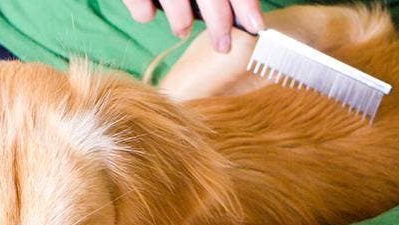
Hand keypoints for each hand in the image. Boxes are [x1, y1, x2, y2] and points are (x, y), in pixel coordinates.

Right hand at [121, 0, 264, 52]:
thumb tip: (244, 10)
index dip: (246, 5)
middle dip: (219, 25)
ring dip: (181, 22)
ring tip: (182, 30)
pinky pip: (141, 7)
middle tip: (222, 45)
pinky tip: (150, 12)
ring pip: (175, 3)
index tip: (256, 27)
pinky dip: (145, 13)